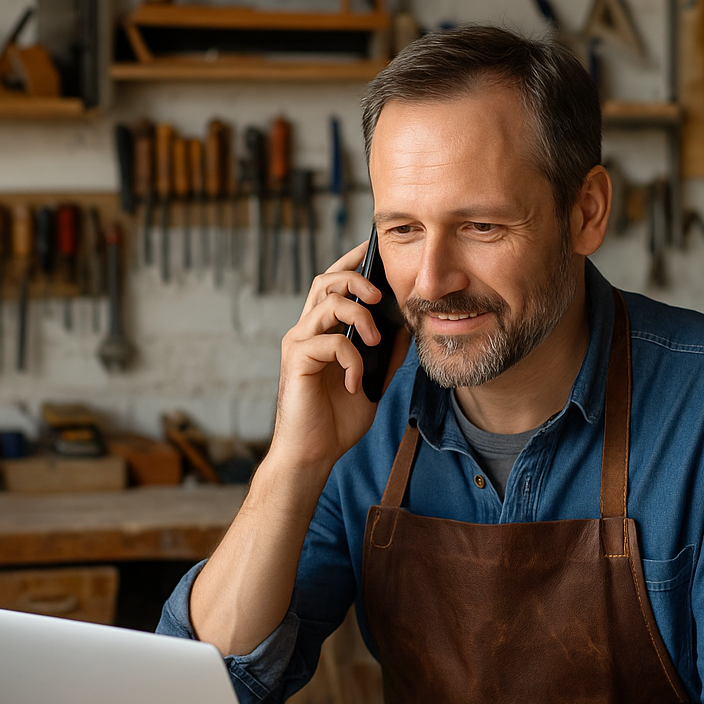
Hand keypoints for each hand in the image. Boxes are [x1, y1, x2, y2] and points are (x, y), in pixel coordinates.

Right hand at [268, 242, 385, 474]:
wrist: (314, 453)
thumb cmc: (337, 420)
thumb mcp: (373, 381)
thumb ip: (387, 354)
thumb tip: (406, 326)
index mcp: (322, 331)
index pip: (333, 284)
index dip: (352, 263)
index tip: (375, 250)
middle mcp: (306, 331)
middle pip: (326, 281)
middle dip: (357, 279)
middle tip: (381, 296)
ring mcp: (299, 344)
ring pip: (327, 304)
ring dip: (359, 315)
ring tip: (376, 341)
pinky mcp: (297, 361)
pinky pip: (330, 341)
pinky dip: (351, 359)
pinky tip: (354, 383)